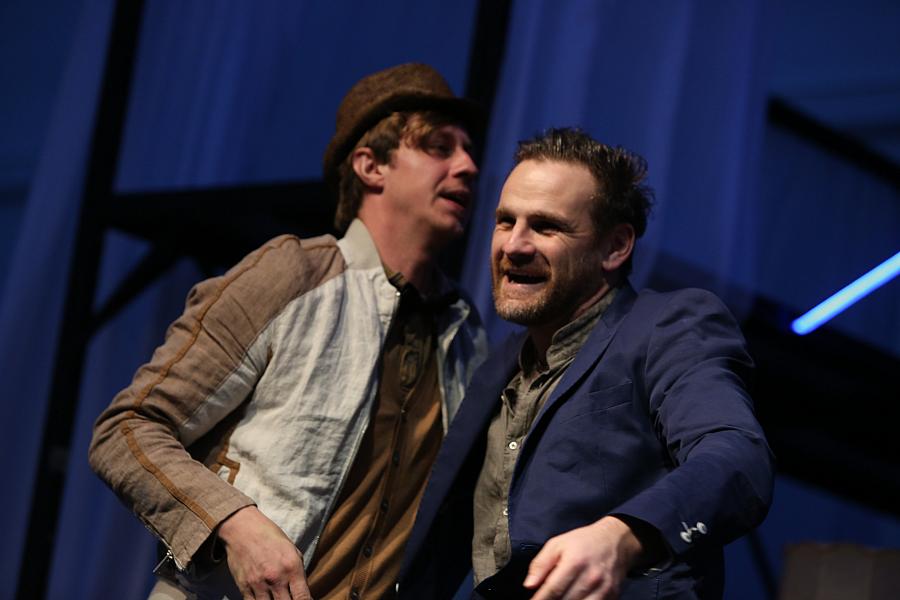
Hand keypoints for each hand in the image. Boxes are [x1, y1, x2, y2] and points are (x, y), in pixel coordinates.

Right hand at [217, 506, 310, 599]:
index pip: (303, 598)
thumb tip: (303, 593)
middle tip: (289, 597)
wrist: (244, 530)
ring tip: (277, 597)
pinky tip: (265, 598)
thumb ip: (298, 573)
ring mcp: (259, 584)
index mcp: (292, 567)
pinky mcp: (244, 587)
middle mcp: (276, 578)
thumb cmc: (271, 538)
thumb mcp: (292, 551)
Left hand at [523, 516, 642, 599]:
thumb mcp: (557, 544)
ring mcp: (603, 590)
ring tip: (558, 599)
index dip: (539, 599)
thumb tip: (529, 585)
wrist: (616, 541)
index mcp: (575, 562)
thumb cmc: (583, 542)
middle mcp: (591, 578)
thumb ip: (541, 564)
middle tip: (544, 599)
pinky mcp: (612, 597)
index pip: (553, 589)